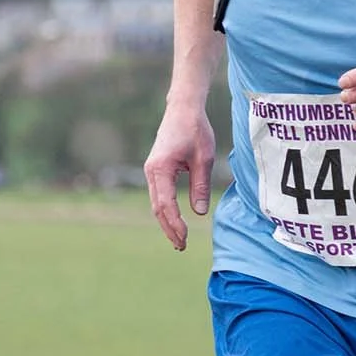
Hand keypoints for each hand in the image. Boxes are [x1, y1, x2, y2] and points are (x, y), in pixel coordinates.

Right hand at [142, 103, 216, 251]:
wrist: (182, 109)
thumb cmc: (195, 130)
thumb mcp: (204, 159)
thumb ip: (201, 186)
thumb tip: (199, 212)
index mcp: (161, 168)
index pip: (166, 204)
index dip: (175, 223)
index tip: (185, 237)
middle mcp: (151, 171)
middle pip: (157, 208)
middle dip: (169, 228)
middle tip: (182, 246)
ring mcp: (151, 171)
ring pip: (155, 204)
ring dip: (166, 222)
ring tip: (179, 240)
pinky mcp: (156, 170)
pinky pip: (158, 196)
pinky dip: (165, 211)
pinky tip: (175, 222)